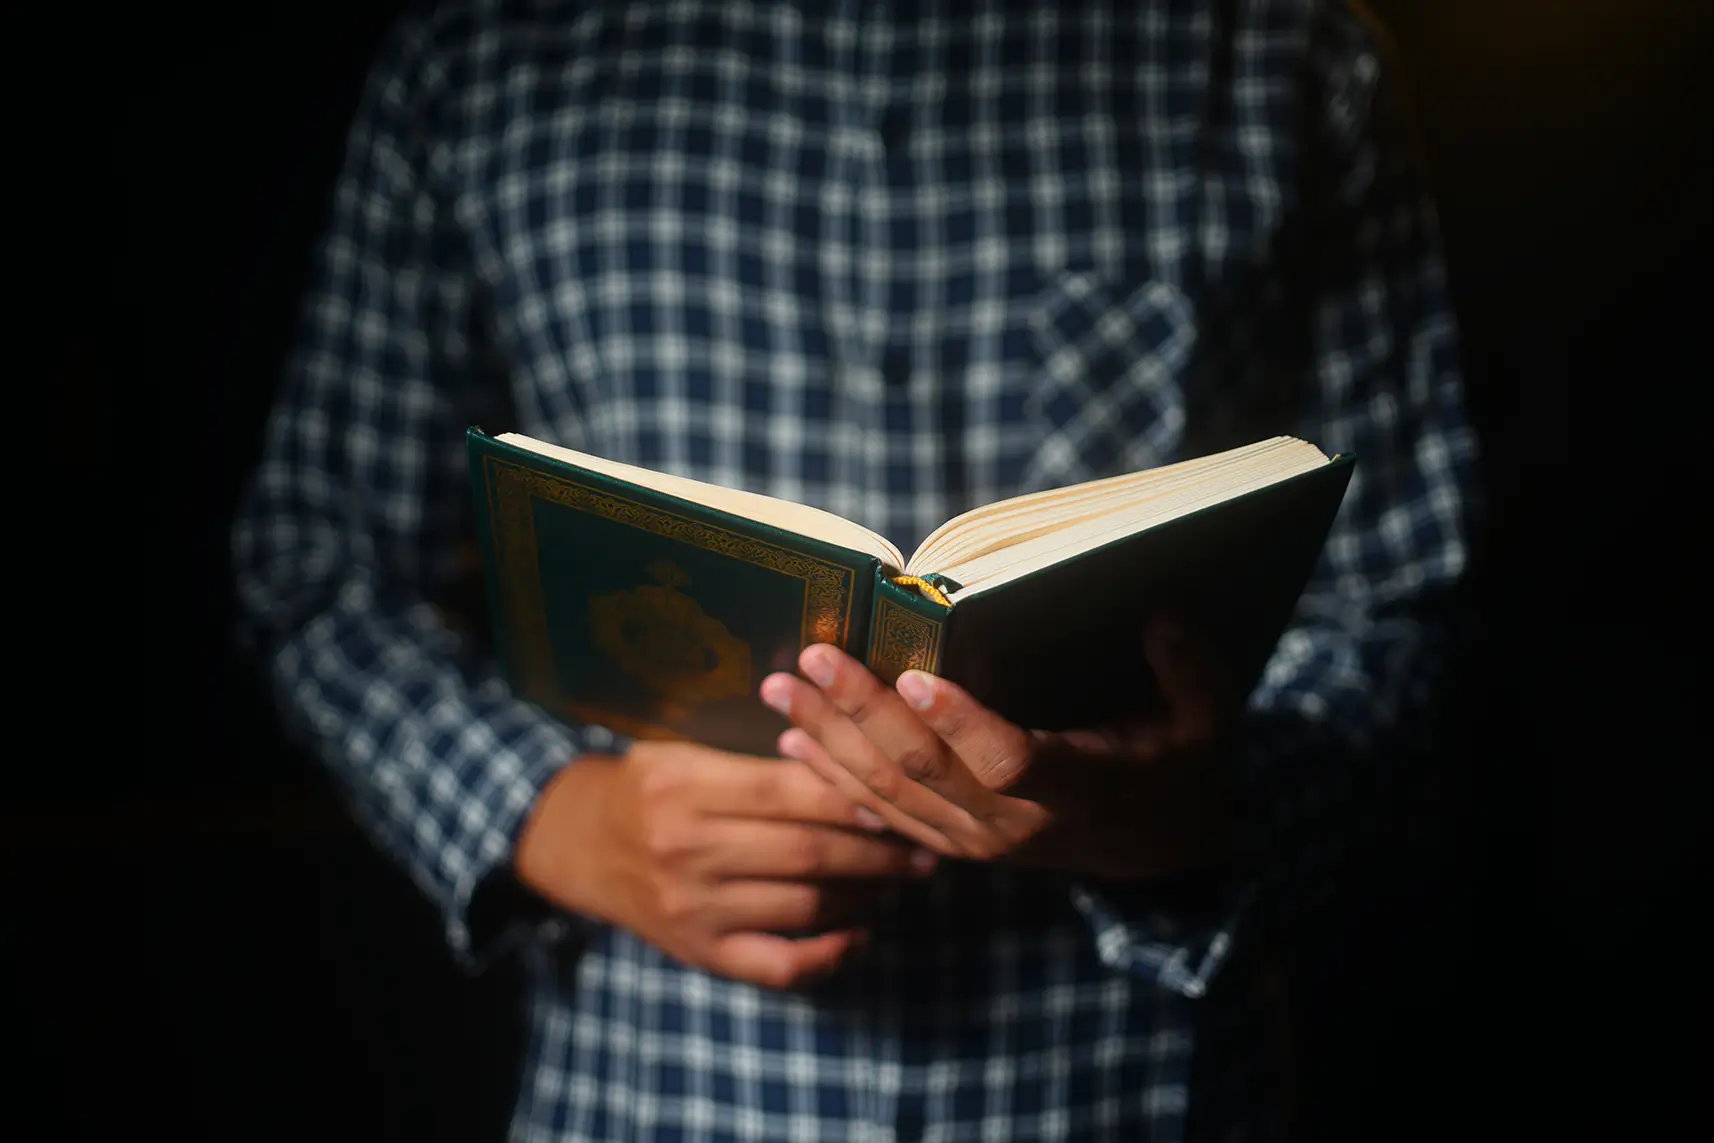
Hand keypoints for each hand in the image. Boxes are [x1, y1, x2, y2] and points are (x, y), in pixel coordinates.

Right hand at [516, 741, 935, 988]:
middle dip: (878, 852)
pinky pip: (776, 965)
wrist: (576, 841)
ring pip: (803, 906)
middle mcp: (688, 851)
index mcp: (686, 787)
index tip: (901, 796)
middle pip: (808, 853)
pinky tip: (858, 934)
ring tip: (901, 879)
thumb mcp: (685, 748)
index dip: (853, 797)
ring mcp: (692, 909)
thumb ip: (755, 752)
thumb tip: (849, 743)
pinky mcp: (696, 952)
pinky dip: (826, 955)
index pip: (789, 793)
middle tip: (924, 846)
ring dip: (864, 895)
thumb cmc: (646, 782)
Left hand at [758, 618, 1236, 879]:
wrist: (1161, 851)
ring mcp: (975, 840)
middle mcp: (1014, 824)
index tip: (917, 674)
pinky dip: (833, 776)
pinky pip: (880, 814)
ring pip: (888, 793)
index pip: (1009, 760)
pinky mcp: (952, 843)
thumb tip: (1157, 614)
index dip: (961, 722)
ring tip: (782, 687)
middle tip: (813, 657)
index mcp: (1075, 789)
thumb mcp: (1206, 719)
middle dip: (861, 710)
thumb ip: (1185, 669)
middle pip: (924, 770)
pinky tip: (792, 738)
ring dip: (830, 738)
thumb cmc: (1180, 767)